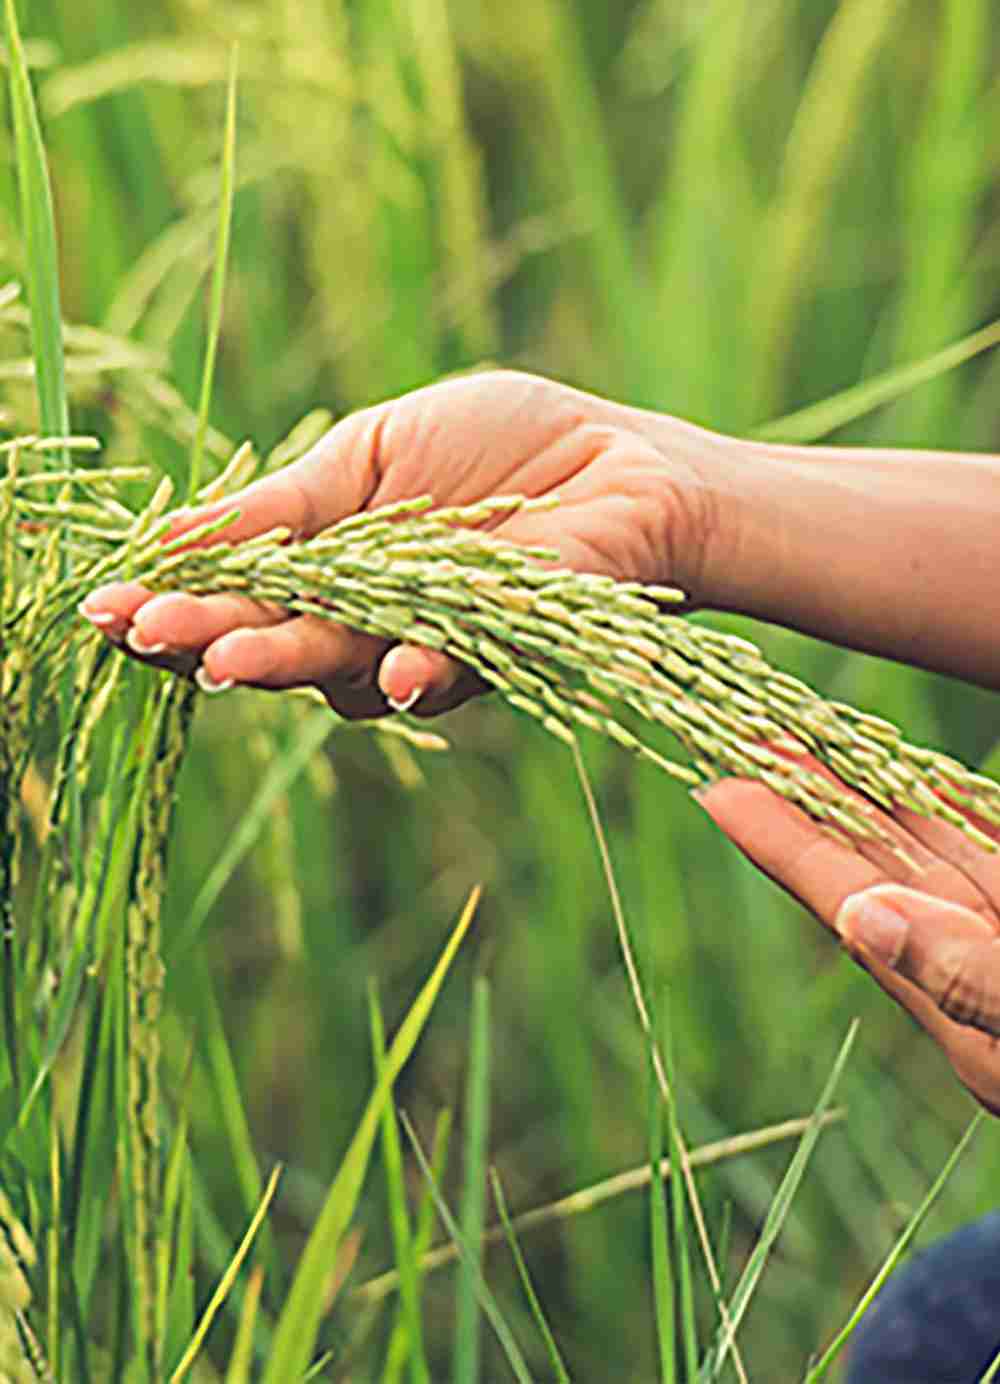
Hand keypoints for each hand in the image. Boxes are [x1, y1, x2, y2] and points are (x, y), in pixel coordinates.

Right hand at [79, 371, 722, 717]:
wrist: (621, 462)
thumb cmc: (503, 445)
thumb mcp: (376, 451)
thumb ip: (289, 503)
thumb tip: (173, 535)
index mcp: (331, 566)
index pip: (238, 595)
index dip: (176, 604)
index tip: (108, 606)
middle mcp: (369, 621)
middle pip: (276, 642)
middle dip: (210, 641)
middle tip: (149, 636)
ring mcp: (428, 644)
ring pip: (345, 669)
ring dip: (287, 661)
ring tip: (229, 656)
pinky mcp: (500, 653)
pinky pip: (447, 672)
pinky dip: (417, 670)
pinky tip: (393, 670)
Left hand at [696, 758, 999, 1113]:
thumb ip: (969, 975)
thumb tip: (865, 916)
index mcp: (961, 1013)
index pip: (847, 906)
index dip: (781, 845)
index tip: (714, 791)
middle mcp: (976, 971)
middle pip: (872, 870)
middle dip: (810, 803)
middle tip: (749, 742)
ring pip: (928, 858)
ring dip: (874, 799)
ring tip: (813, 741)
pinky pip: (985, 855)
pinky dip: (950, 816)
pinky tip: (922, 785)